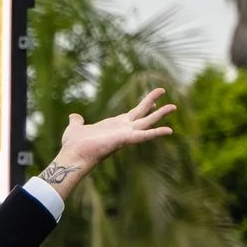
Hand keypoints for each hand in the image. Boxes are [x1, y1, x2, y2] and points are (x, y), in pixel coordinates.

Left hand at [40, 86, 176, 197]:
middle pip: (142, 113)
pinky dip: (156, 133)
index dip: (142, 107)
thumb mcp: (75, 128)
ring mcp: (125, 134)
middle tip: (163, 90)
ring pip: (147, 121)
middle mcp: (122, 129)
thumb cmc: (73, 146)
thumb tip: (74, 116)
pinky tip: (170, 130)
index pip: (132, 114)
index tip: (153, 102)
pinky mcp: (125, 140)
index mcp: (114, 125)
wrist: (73, 156)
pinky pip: (144, 136)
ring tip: (174, 106)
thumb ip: (77, 121)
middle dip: (152, 102)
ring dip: (160, 114)